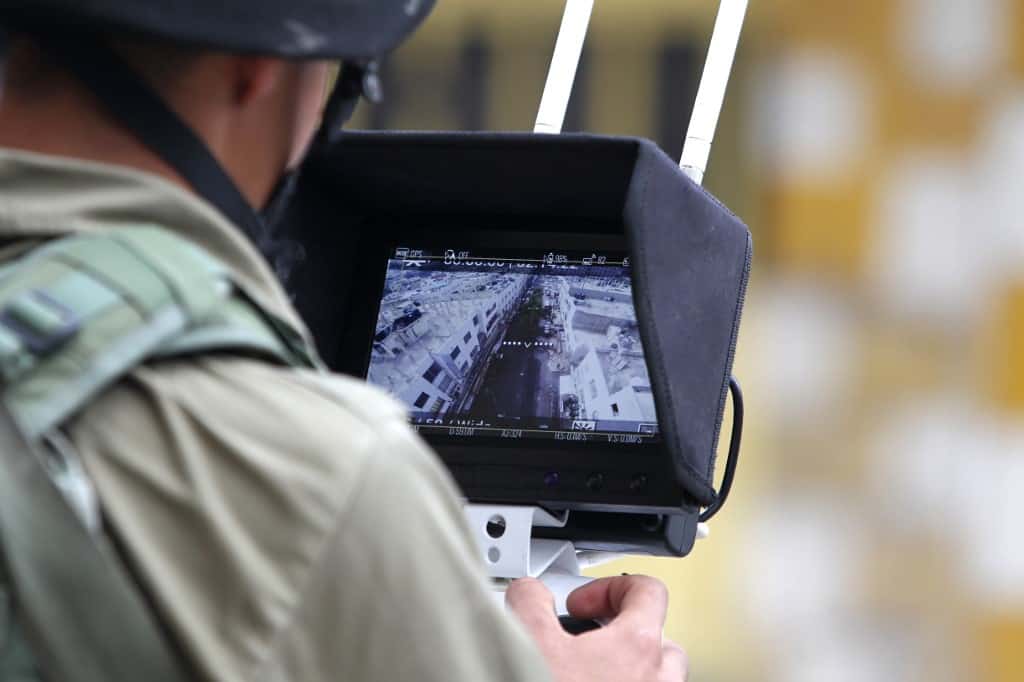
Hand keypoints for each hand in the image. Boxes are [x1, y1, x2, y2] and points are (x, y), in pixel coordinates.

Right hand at [506, 576, 686, 681]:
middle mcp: (657, 679)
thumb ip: (531, 602)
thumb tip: (529, 592)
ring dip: (628, 670)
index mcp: (637, 645)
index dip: (612, 587)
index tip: (581, 603)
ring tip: (589, 673)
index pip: (648, 591)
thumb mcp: (530, 641)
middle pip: (659, 639)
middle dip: (622, 633)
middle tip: (587, 639)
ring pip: (657, 679)